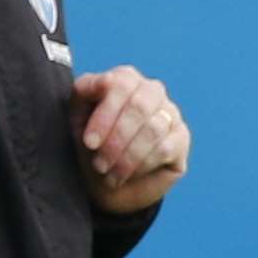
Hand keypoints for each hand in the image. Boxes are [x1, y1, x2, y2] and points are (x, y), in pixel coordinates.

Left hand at [71, 65, 189, 214]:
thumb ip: (83, 93)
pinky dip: (141, 164)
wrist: (105, 179)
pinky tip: (126, 174)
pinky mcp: (181, 137)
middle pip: (139, 106)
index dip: (104, 115)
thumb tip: (99, 82)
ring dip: (127, 156)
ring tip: (109, 172)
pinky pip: (165, 148)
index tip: (89, 142)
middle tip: (99, 163)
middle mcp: (150, 90)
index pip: (119, 84)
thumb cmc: (89, 143)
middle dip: (116, 139)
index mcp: (123, 78)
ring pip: (153, 129)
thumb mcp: (76, 117)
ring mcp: (170, 112)